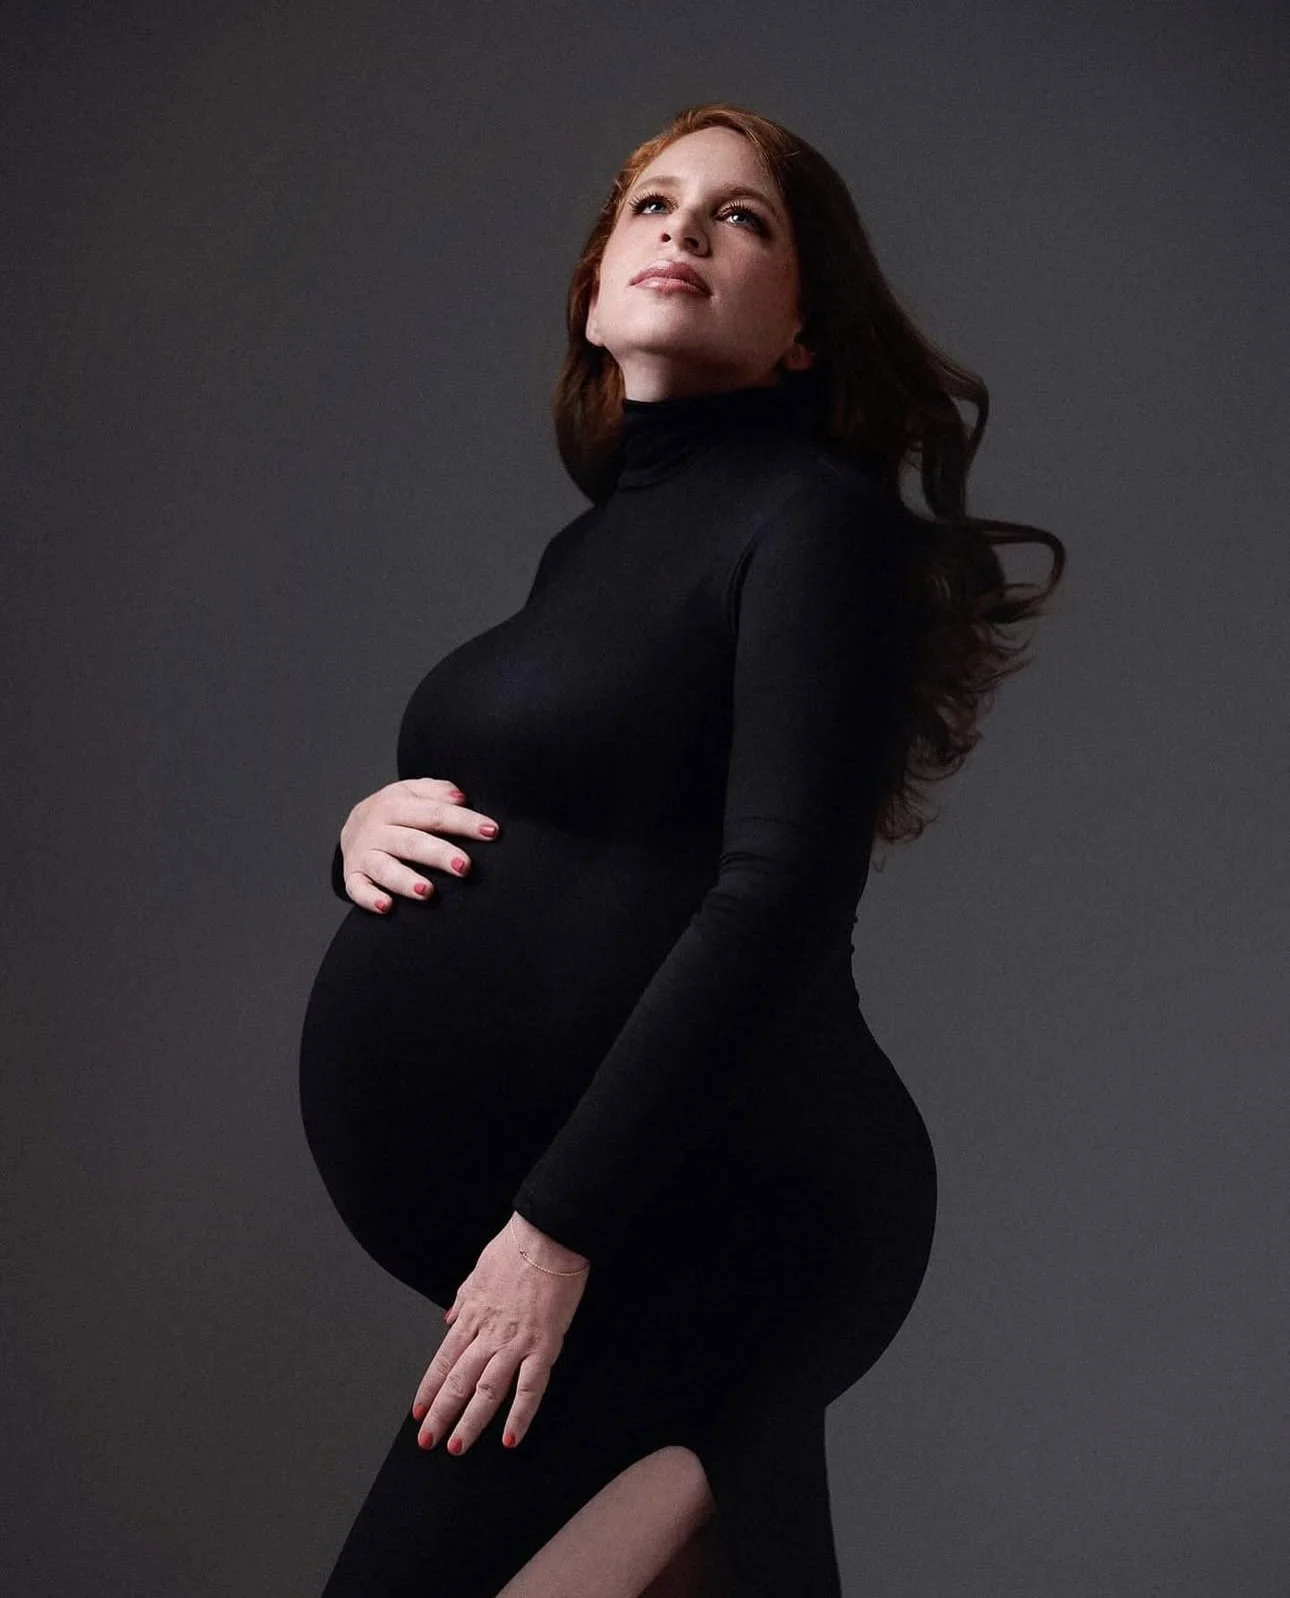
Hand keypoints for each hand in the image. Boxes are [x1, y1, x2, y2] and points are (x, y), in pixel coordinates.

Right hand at [336, 776, 499, 911]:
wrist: (352, 825)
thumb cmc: (396, 812)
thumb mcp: (412, 792)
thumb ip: (438, 792)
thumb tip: (461, 798)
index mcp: (395, 805)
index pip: (434, 814)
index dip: (464, 822)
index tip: (492, 832)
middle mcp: (378, 830)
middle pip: (412, 842)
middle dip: (438, 855)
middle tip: (464, 866)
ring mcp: (364, 855)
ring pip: (385, 868)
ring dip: (406, 880)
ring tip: (427, 892)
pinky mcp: (353, 877)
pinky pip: (358, 889)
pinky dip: (370, 898)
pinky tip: (387, 906)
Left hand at [410, 1213, 589, 1454]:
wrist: (549, 1236)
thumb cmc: (516, 1247)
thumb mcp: (478, 1270)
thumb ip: (463, 1298)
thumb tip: (448, 1319)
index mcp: (472, 1314)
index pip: (443, 1360)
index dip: (429, 1389)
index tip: (419, 1410)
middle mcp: (488, 1333)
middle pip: (458, 1381)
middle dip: (440, 1414)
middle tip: (427, 1440)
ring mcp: (515, 1342)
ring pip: (487, 1390)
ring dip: (470, 1422)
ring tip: (457, 1447)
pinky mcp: (544, 1345)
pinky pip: (530, 1387)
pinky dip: (520, 1415)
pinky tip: (511, 1438)